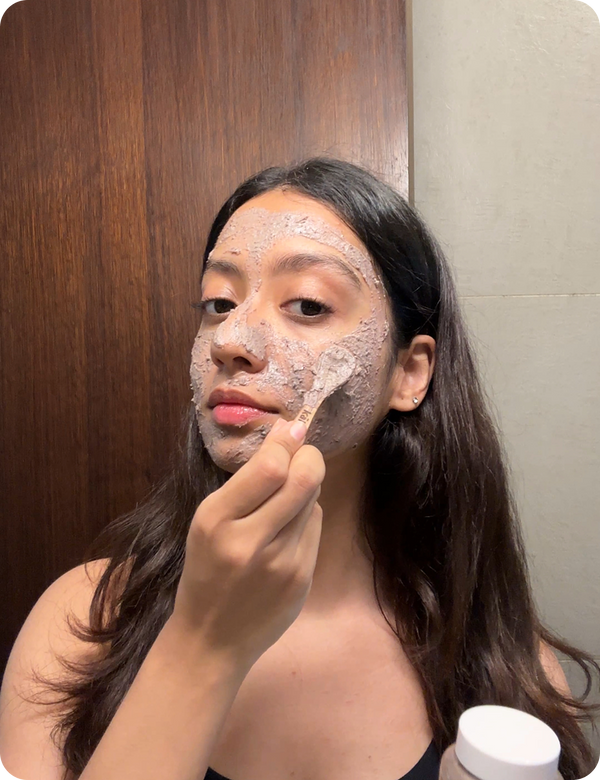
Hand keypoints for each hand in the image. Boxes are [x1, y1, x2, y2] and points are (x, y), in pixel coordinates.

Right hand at [169, 417, 325, 671]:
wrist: (211, 639)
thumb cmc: (205, 571)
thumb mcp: (207, 522)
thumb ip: (247, 483)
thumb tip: (289, 432)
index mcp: (216, 520)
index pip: (270, 467)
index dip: (288, 441)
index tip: (292, 429)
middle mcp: (251, 541)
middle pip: (304, 479)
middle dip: (310, 457)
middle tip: (302, 454)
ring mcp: (282, 564)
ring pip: (313, 500)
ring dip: (306, 488)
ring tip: (286, 498)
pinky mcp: (302, 579)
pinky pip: (315, 527)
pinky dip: (306, 517)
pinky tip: (287, 531)